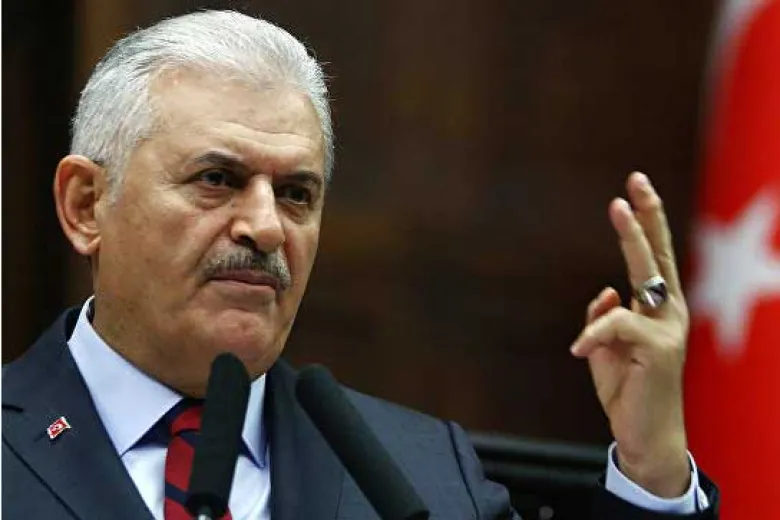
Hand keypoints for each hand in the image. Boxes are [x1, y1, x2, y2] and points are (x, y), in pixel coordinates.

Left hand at [570, 172, 690, 497]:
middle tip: (636, 179)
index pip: (653, 259)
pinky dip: (593, 335)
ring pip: (646, 274)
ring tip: (618, 207)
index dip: (645, 223)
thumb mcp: (606, 349)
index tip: (634, 189)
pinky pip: (616, 326)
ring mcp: (667, 329)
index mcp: (658, 310)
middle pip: (658, 255)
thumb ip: (605, 318)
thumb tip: (606, 291)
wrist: (645, 434)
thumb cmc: (628, 390)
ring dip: (631, 239)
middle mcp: (669, 313)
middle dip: (647, 216)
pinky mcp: (659, 349)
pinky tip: (579, 351)